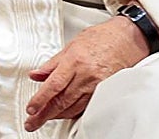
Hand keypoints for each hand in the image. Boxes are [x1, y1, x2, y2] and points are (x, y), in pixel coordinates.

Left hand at [23, 15, 149, 131]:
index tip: (31, 109)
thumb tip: (36, 75)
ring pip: (73, 107)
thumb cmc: (101, 38)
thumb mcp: (71, 45)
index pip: (54, 85)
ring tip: (44, 118)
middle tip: (32, 121)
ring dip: (57, 115)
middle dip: (45, 114)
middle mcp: (86, 75)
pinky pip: (86, 106)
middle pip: (62, 100)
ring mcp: (98, 85)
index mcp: (75, 60)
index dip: (40, 99)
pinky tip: (64, 114)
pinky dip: (73, 112)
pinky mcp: (105, 92)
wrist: (127, 39)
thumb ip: (52, 63)